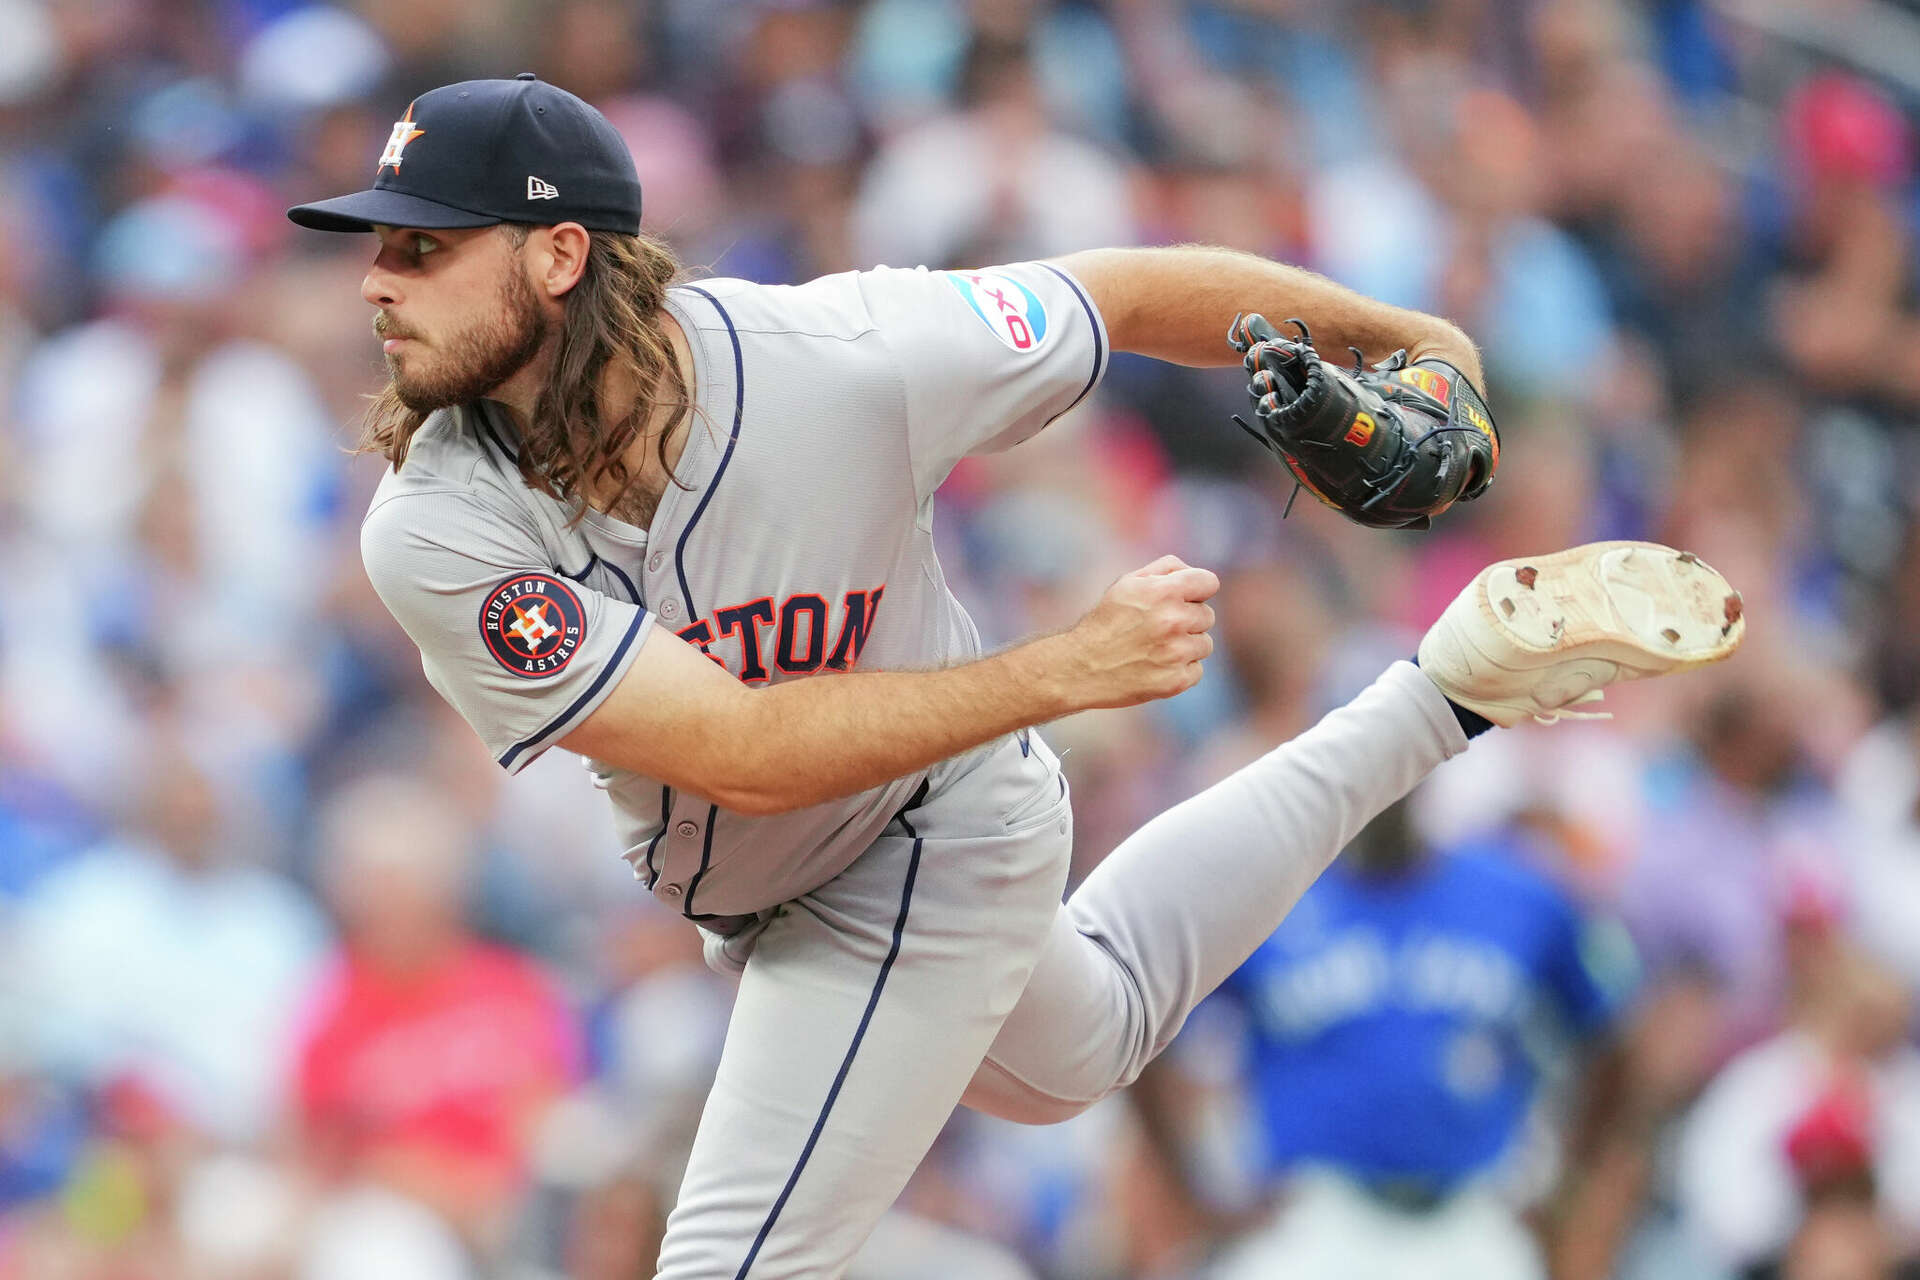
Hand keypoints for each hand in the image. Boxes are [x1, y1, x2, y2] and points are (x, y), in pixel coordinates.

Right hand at [1059, 556, 1218, 708]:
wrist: (1081, 667)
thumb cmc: (1106, 621)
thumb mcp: (1128, 583)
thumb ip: (1165, 569)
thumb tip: (1192, 573)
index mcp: (1164, 592)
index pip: (1209, 582)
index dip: (1197, 590)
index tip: (1185, 599)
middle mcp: (1173, 621)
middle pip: (1208, 615)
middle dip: (1188, 620)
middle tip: (1158, 628)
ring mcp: (1176, 653)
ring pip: (1205, 644)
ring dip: (1187, 646)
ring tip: (1156, 648)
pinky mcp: (1175, 681)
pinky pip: (1197, 670)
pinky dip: (1181, 670)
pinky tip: (1156, 667)